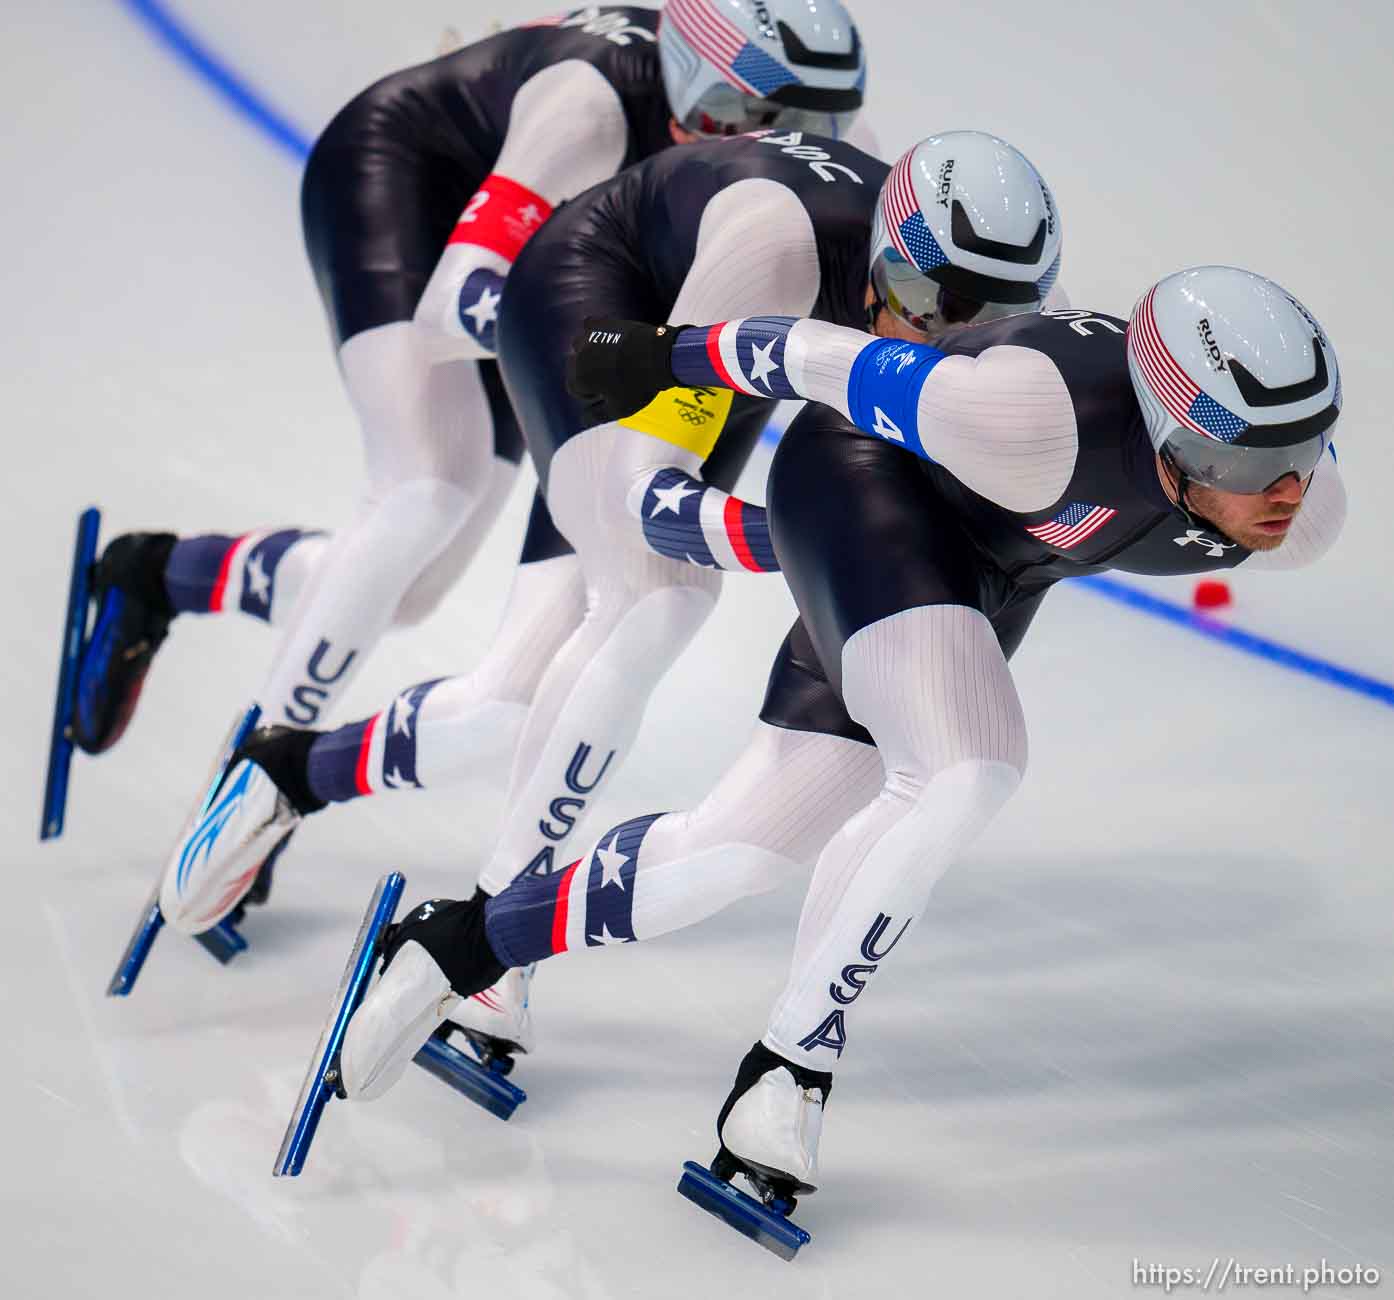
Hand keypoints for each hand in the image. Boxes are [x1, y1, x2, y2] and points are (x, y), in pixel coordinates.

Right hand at [566, 316, 687, 421]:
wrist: (658, 356)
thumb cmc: (638, 386)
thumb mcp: (618, 409)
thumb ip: (596, 416)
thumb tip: (583, 419)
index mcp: (579, 377)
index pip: (575, 389)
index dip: (592, 395)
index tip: (609, 394)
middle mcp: (578, 355)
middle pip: (577, 368)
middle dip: (590, 375)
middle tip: (612, 379)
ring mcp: (589, 336)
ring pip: (581, 348)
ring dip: (591, 355)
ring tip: (612, 361)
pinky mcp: (602, 323)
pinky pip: (590, 327)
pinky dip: (596, 335)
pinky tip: (608, 342)